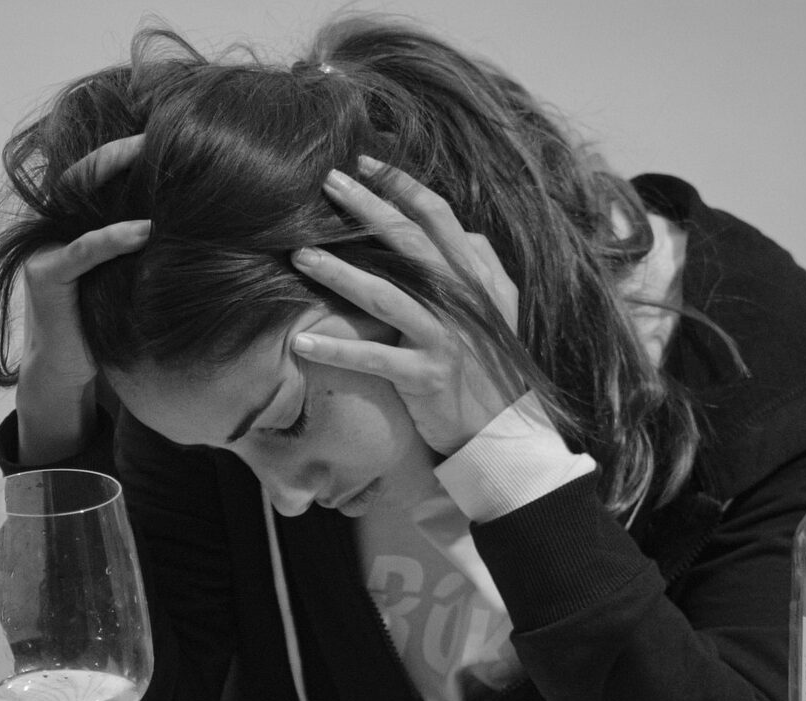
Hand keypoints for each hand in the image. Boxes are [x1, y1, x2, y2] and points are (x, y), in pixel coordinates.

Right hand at [16, 134, 149, 463]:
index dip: (126, 151)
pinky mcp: (45, 276)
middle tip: (156, 134)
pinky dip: (113, 237)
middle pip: (84, 174)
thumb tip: (202, 223)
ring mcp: (48, 248)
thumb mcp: (128, 276)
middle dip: (118, 151)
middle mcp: (57, 227)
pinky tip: (145, 231)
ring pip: (79, 200)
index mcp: (77, 223)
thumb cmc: (102, 323)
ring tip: (152, 160)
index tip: (169, 134)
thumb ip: (145, 247)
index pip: (98, 174)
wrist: (66, 371)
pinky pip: (82, 250)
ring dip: (115, 176)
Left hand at [289, 156, 521, 456]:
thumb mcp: (500, 312)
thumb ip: (482, 267)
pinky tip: (301, 340)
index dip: (403, 187)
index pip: (439, 218)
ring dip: (340, 273)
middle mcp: (461, 301)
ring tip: (299, 254)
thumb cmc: (493, 368)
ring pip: (386, 296)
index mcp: (475, 279)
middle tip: (327, 183)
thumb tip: (465, 230)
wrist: (505, 432)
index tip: (366, 162)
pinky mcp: (426, 376)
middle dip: (367, 209)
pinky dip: (337, 350)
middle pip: (409, 243)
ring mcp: (444, 338)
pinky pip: (375, 358)